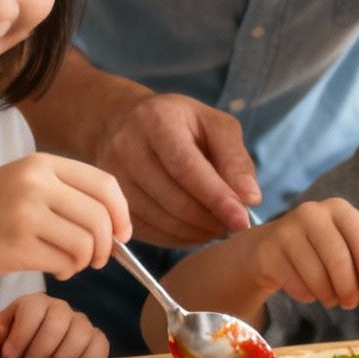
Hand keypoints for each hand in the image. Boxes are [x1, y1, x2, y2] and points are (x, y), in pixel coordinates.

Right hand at [0, 154, 130, 280]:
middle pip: (100, 217)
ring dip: (85, 261)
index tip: (122, 234)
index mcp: (40, 163)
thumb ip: (62, 193)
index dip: (122, 213)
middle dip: (108, 244)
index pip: (104, 185)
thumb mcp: (20, 182)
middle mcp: (36, 183)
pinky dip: (66, 271)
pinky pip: (64, 262)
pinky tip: (54, 269)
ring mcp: (26, 214)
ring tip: (69, 264)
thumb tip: (114, 223)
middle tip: (98, 259)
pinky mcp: (16, 245)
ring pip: (86, 243)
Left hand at [0, 293, 108, 357]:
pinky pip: (98, 348)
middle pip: (57, 322)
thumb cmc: (10, 356)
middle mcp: (60, 308)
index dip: (21, 336)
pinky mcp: (97, 341)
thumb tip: (1, 333)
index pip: (33, 309)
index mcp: (34, 304)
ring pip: (80, 336)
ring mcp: (82, 324)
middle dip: (40, 352)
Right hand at [94, 92, 261, 246]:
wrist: (122, 122)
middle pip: (173, 198)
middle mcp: (126, 146)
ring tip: (218, 226)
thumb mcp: (213, 124)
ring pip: (160, 220)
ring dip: (197, 231)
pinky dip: (178, 237)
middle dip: (210, 219)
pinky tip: (195, 229)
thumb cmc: (178, 123)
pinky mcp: (109, 202)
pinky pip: (148, 231)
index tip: (242, 220)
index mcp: (156, 120)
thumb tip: (249, 198)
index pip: (186, 167)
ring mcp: (112, 177)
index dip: (216, 197)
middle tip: (236, 225)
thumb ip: (235, 158)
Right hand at [247, 199, 358, 310]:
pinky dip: (308, 296)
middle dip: (350, 288)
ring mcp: (287, 231)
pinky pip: (298, 285)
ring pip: (317, 276)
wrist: (267, 250)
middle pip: (338, 259)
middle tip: (352, 304)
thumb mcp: (345, 247)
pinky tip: (309, 292)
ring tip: (332, 299)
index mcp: (338, 209)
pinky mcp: (269, 252)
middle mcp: (312, 213)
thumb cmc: (315, 249)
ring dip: (329, 296)